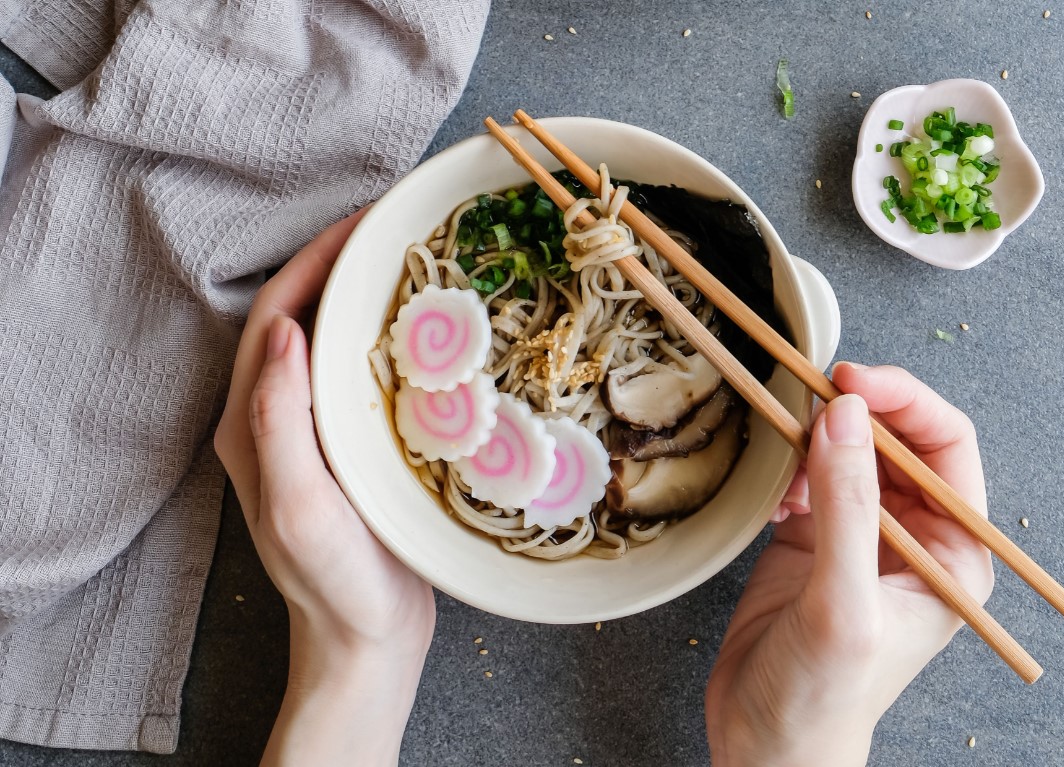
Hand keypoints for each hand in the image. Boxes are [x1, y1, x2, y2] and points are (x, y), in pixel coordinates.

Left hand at [215, 209, 434, 765]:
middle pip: (300, 317)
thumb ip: (280, 421)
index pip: (276, 317)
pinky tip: (427, 329)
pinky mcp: (348, 446)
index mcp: (252, 424)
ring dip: (363, 295)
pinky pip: (361, 373)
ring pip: (332, 341)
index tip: (364, 223)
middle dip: (339, 264)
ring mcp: (313, 432)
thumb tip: (281, 326)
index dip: (313, 261)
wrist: (367, 638)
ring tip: (413, 262)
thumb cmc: (333, 582)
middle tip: (396, 229)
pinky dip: (386, 337)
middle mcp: (276, 418)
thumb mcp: (300, 505)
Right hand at [705, 364, 993, 766]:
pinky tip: (771, 483)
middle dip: (857, 410)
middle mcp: (911, 539)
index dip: (905, 404)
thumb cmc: (822, 698)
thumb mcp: (842, 603)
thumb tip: (843, 417)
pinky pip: (805, 478)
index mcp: (950, 555)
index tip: (853, 381)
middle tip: (811, 389)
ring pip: (847, 453)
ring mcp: (858, 537)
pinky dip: (785, 466)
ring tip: (784, 434)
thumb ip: (847, 508)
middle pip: (895, 442)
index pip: (946, 449)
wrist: (764, 744)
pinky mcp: (810, 541)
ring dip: (815, 435)